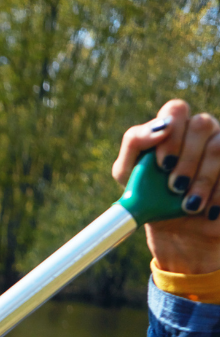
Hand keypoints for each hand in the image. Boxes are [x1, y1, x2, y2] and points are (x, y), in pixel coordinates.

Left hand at [113, 99, 219, 273]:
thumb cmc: (146, 192)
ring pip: (218, 147)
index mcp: (174, 126)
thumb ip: (135, 143)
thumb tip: (159, 127)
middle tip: (174, 186)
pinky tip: (205, 210)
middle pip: (201, 125)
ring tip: (188, 205)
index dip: (172, 132)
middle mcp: (201, 129)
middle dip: (186, 159)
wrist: (174, 225)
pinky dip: (217, 193)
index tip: (162, 163)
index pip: (176, 109)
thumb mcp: (127, 172)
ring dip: (202, 180)